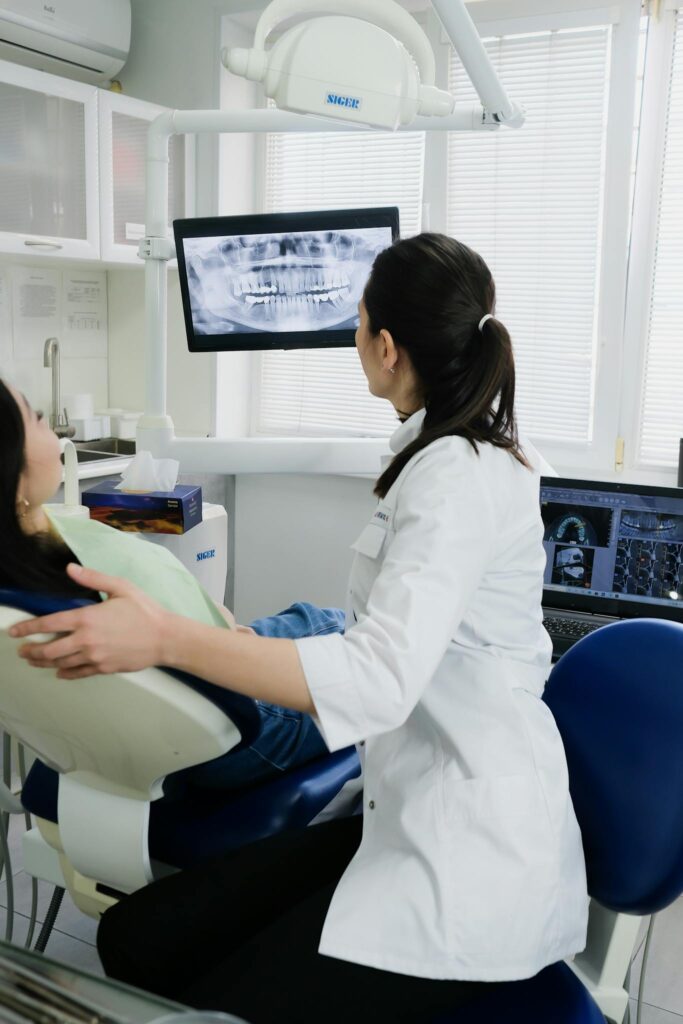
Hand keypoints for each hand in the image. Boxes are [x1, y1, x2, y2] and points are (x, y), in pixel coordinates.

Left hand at [8, 564, 169, 678]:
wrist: (165, 638)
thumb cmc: (145, 611)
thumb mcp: (120, 587)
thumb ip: (92, 578)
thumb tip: (70, 569)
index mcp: (87, 618)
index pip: (48, 623)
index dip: (27, 628)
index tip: (14, 631)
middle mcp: (86, 640)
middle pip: (48, 650)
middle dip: (30, 651)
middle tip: (22, 650)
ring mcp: (94, 657)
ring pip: (59, 663)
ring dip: (42, 663)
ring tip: (33, 661)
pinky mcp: (103, 668)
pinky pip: (77, 673)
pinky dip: (64, 673)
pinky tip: (59, 672)